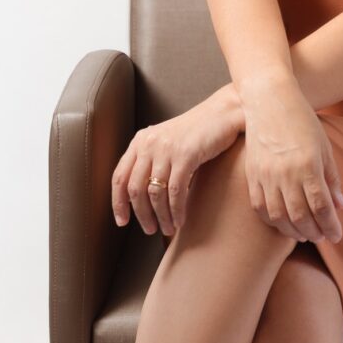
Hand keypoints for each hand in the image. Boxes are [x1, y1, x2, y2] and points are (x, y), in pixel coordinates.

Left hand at [111, 82, 244, 236]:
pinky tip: (180, 220)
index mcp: (141, 141)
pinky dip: (177, 210)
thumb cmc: (199, 131)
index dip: (118, 202)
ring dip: (161, 216)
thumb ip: (153, 161)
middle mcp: (149, 143)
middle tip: (150, 229)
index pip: (120, 177)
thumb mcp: (168, 142)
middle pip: (135, 189)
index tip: (122, 221)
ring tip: (168, 228)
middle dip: (142, 215)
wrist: (224, 112)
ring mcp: (167, 149)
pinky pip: (176, 191)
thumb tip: (143, 198)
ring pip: (155, 193)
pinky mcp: (186, 154)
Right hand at [239, 83, 342, 243]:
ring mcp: (265, 175)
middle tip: (322, 237)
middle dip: (314, 232)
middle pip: (301, 217)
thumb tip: (341, 207)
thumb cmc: (301, 119)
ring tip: (305, 234)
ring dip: (294, 231)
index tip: (337, 236)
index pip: (321, 207)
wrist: (269, 99)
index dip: (330, 226)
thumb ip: (331, 178)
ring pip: (279, 217)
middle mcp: (285, 173)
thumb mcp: (324, 146)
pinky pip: (260, 207)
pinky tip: (283, 223)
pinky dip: (272, 221)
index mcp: (308, 165)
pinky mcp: (251, 174)